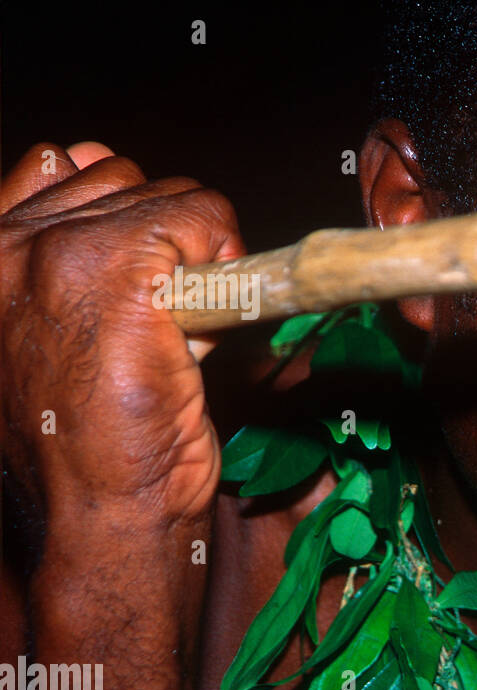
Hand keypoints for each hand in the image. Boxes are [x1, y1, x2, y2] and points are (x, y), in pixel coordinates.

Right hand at [1, 142, 244, 528]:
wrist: (99, 517)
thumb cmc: (87, 440)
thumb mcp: (54, 328)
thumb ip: (67, 248)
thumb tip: (93, 157)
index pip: (60, 165)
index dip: (124, 223)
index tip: (140, 290)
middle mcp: (2, 242)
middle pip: (125, 178)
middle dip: (163, 245)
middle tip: (157, 331)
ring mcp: (52, 250)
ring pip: (169, 195)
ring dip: (193, 260)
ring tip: (168, 339)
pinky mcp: (113, 269)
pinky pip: (203, 217)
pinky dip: (225, 261)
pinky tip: (200, 331)